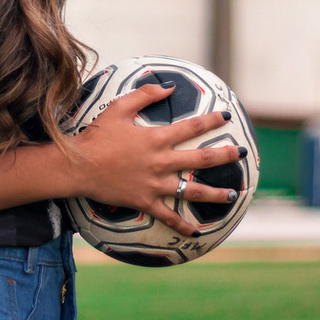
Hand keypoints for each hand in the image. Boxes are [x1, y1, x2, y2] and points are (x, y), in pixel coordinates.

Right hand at [69, 82, 242, 237]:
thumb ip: (145, 95)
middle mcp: (161, 161)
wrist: (78, 166)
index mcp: (157, 138)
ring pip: (191, 191)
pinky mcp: (145, 201)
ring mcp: (155, 184)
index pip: (191, 127)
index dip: (211, 121)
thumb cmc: (97, 135)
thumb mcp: (119, 108)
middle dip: (224, 156)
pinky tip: (195, 233)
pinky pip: (167, 216)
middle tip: (241, 154)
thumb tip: (169, 86)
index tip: (226, 117)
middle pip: (200, 159)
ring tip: (231, 195)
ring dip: (213, 194)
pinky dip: (182, 226)